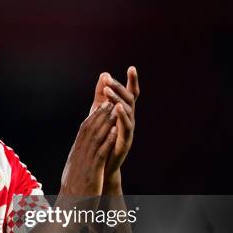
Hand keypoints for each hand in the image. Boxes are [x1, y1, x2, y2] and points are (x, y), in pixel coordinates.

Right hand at [60, 101, 117, 195]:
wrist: (69, 211)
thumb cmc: (74, 195)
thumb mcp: (75, 174)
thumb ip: (79, 162)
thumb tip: (81, 155)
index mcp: (75, 155)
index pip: (83, 131)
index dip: (92, 117)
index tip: (100, 106)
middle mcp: (78, 155)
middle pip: (88, 130)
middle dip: (99, 114)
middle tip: (109, 100)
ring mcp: (84, 163)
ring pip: (95, 138)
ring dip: (105, 122)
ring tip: (114, 109)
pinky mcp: (91, 172)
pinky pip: (100, 153)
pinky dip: (107, 140)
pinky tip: (115, 131)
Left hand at [89, 67, 139, 181]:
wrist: (102, 165)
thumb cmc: (102, 138)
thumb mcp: (100, 113)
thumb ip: (101, 95)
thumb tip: (104, 74)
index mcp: (124, 113)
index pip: (130, 94)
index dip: (132, 81)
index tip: (132, 67)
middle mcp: (129, 119)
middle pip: (129, 99)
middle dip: (119, 88)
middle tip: (108, 80)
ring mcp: (129, 130)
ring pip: (128, 111)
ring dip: (118, 99)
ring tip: (109, 91)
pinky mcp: (125, 140)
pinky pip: (126, 126)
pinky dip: (122, 115)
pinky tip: (116, 107)